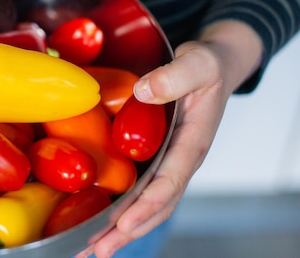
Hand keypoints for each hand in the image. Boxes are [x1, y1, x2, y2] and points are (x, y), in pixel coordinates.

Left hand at [83, 20, 262, 257]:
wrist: (211, 65)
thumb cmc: (206, 64)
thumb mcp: (198, 63)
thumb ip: (176, 76)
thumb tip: (143, 92)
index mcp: (193, 142)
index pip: (170, 181)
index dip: (147, 204)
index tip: (124, 224)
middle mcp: (180, 159)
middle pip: (156, 204)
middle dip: (128, 230)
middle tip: (98, 252)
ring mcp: (168, 160)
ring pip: (146, 203)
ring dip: (120, 228)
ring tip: (91, 250)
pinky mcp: (155, 156)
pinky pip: (139, 188)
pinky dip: (120, 208)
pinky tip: (97, 220)